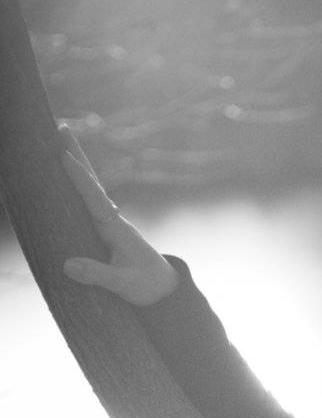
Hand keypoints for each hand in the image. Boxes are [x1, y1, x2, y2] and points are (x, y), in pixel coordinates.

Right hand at [59, 124, 179, 306]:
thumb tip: (68, 265)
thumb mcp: (124, 285)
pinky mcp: (108, 229)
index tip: (64, 157)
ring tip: (61, 143)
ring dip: (77, 165)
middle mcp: (113, 220)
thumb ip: (98, 275)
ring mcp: (111, 222)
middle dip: (78, 157)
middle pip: (93, 183)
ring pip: (91, 188)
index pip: (95, 198)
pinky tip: (71, 174)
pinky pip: (90, 201)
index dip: (80, 178)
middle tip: (62, 128)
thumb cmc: (147, 286)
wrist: (164, 289)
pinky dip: (80, 184)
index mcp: (116, 229)